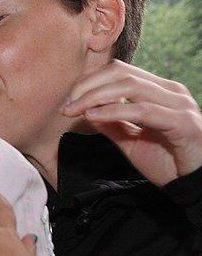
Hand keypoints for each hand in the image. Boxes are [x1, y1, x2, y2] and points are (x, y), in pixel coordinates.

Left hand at [62, 59, 201, 186]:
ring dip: (96, 96)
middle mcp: (171, 92)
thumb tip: (85, 110)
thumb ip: (112, 124)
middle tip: (66, 104)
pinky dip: (114, 111)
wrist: (192, 183)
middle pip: (122, 73)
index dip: (89, 81)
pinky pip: (143, 110)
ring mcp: (179, 104)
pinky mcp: (183, 122)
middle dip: (88, 86)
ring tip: (75, 109)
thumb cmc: (166, 162)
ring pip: (131, 86)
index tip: (67, 100)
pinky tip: (94, 116)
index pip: (119, 71)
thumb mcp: (130, 141)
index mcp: (159, 91)